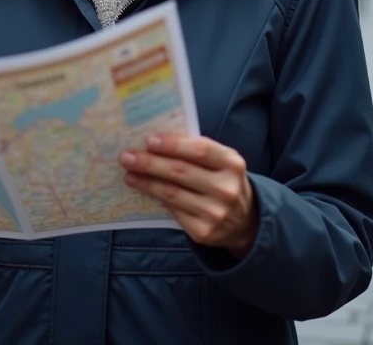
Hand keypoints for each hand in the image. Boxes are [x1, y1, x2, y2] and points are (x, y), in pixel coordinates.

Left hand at [120, 134, 257, 258]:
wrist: (245, 222)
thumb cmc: (224, 181)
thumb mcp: (222, 163)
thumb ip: (197, 151)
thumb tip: (156, 142)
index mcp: (233, 164)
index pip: (200, 150)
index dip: (173, 144)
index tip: (149, 140)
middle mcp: (226, 189)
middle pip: (180, 172)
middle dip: (150, 163)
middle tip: (126, 157)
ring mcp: (215, 213)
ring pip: (172, 193)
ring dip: (146, 182)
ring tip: (129, 174)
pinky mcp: (203, 232)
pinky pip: (173, 211)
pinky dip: (156, 198)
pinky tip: (145, 190)